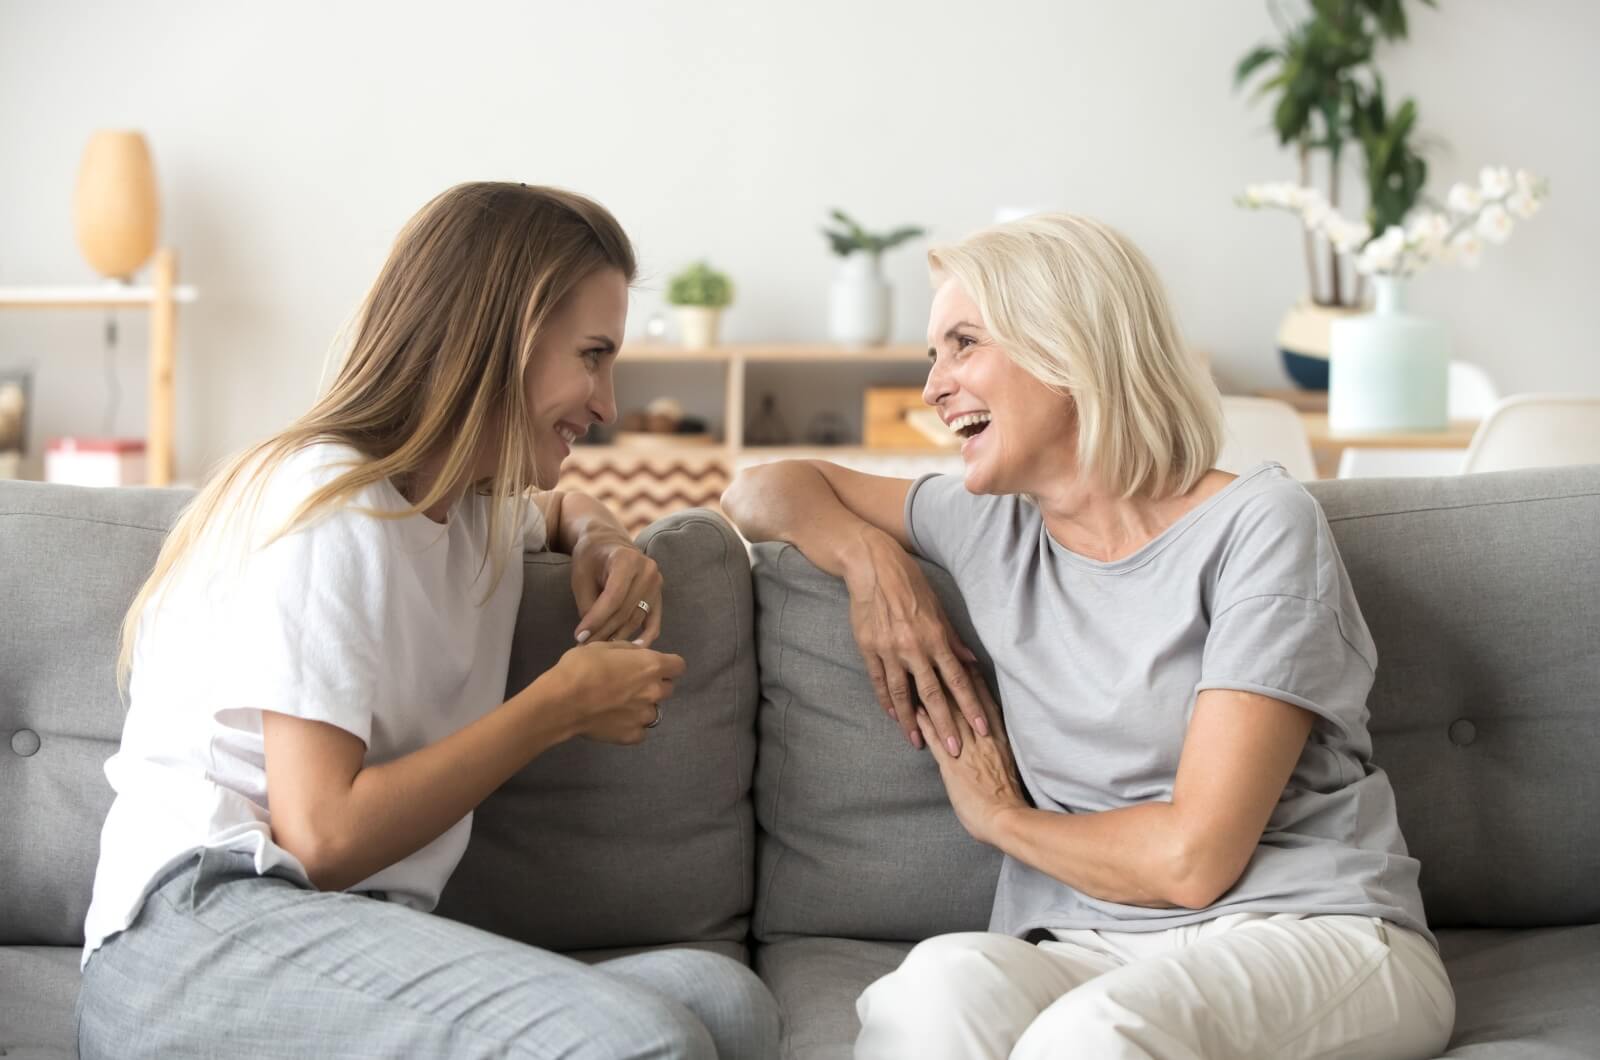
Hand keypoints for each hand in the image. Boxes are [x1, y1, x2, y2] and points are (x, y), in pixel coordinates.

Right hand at [540, 640, 685, 744]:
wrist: (562, 701)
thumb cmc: (581, 667)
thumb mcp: (603, 646)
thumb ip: (627, 650)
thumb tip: (637, 654)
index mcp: (651, 666)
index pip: (678, 665)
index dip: (668, 665)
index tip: (652, 666)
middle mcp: (654, 691)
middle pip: (667, 688)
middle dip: (654, 685)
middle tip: (630, 684)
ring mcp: (644, 716)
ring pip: (653, 711)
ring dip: (642, 707)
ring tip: (620, 706)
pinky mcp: (632, 736)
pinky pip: (640, 731)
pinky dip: (631, 726)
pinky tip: (615, 722)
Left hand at [571, 531, 662, 646]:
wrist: (607, 542)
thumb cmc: (590, 558)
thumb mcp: (581, 577)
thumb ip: (587, 605)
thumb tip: (591, 637)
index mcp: (627, 559)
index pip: (613, 597)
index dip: (596, 619)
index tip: (580, 636)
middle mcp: (647, 570)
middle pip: (625, 611)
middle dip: (604, 631)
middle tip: (586, 647)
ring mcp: (656, 583)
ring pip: (636, 618)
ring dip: (618, 637)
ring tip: (600, 649)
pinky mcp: (659, 595)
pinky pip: (653, 621)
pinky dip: (645, 637)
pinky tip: (634, 650)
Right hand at [843, 527, 984, 754]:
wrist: (873, 567)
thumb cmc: (910, 583)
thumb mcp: (937, 608)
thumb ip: (952, 638)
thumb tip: (971, 660)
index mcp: (935, 638)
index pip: (958, 680)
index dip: (970, 706)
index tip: (981, 729)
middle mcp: (914, 648)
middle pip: (933, 694)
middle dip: (945, 725)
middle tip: (954, 752)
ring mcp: (889, 651)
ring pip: (903, 694)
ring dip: (911, 721)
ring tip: (917, 743)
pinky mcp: (869, 650)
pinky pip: (880, 682)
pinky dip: (887, 701)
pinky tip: (893, 716)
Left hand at [916, 667, 1026, 845]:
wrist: (1007, 819)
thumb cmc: (1010, 798)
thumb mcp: (1008, 765)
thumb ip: (999, 747)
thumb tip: (993, 736)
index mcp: (998, 738)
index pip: (985, 702)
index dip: (974, 680)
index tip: (966, 661)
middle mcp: (982, 738)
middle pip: (965, 701)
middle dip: (951, 677)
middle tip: (939, 655)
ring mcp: (966, 750)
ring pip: (949, 715)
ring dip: (933, 694)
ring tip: (920, 674)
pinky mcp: (951, 766)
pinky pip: (936, 739)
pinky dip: (925, 723)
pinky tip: (913, 711)